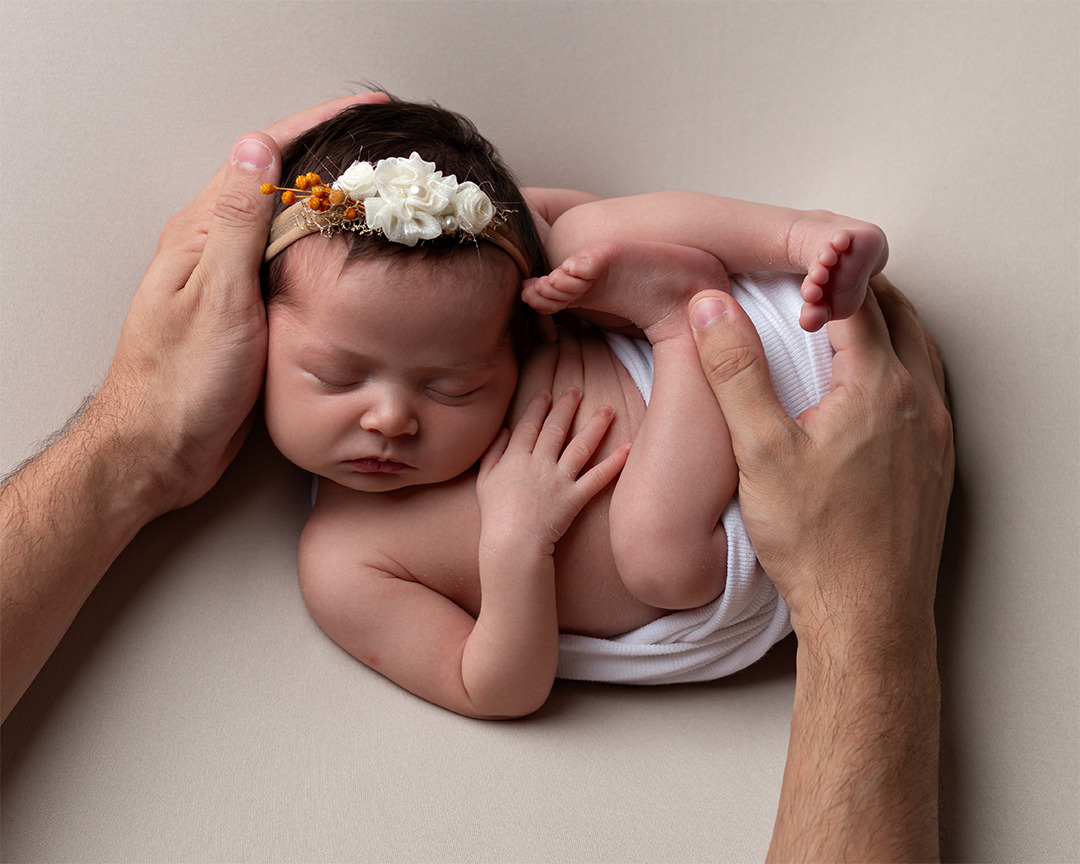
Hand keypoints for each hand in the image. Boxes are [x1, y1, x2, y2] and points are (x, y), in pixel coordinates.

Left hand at [99, 92, 388, 514]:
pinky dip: (324, 249)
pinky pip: (291, 265)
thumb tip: (258, 149)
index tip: (367, 113)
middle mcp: (217, 248)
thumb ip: (238, 224)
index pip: (264, 159)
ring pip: (289, 225)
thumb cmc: (181, 382)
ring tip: (384, 191)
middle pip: (279, 184)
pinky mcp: (248, 312)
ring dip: (332, 202)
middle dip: (332, 158)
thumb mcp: (215, 297)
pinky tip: (352, 255)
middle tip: (388, 149)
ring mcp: (233, 280)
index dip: (316, 128)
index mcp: (203, 233)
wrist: (162, 447)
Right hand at [476, 388, 628, 555]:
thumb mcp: (484, 481)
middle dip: (567, 406)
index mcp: (515, 458)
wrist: (511, 545)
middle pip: (555, 428)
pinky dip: (614, 463)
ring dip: (595, 425)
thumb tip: (503, 429)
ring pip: (580, 446)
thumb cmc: (495, 516)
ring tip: (608, 409)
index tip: (548, 393)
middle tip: (577, 390)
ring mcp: (558, 480)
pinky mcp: (574, 498)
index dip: (539, 407)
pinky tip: (628, 448)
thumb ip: (492, 453)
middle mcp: (538, 463)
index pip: (529, 425)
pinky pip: (597, 478)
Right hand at [691, 275, 950, 861]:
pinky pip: (927, 389)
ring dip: (883, 325)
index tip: (790, 267)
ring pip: (919, 351)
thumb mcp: (760, 450)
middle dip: (855, 290)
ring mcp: (935, 434)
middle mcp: (919, 402)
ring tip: (840, 326)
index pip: (856, 299)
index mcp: (878, 386)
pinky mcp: (936, 464)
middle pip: (898, 315)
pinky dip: (898, 365)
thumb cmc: (817, 542)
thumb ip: (736, 371)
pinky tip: (866, 390)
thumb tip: (711, 308)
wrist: (869, 617)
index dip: (820, 275)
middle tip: (814, 283)